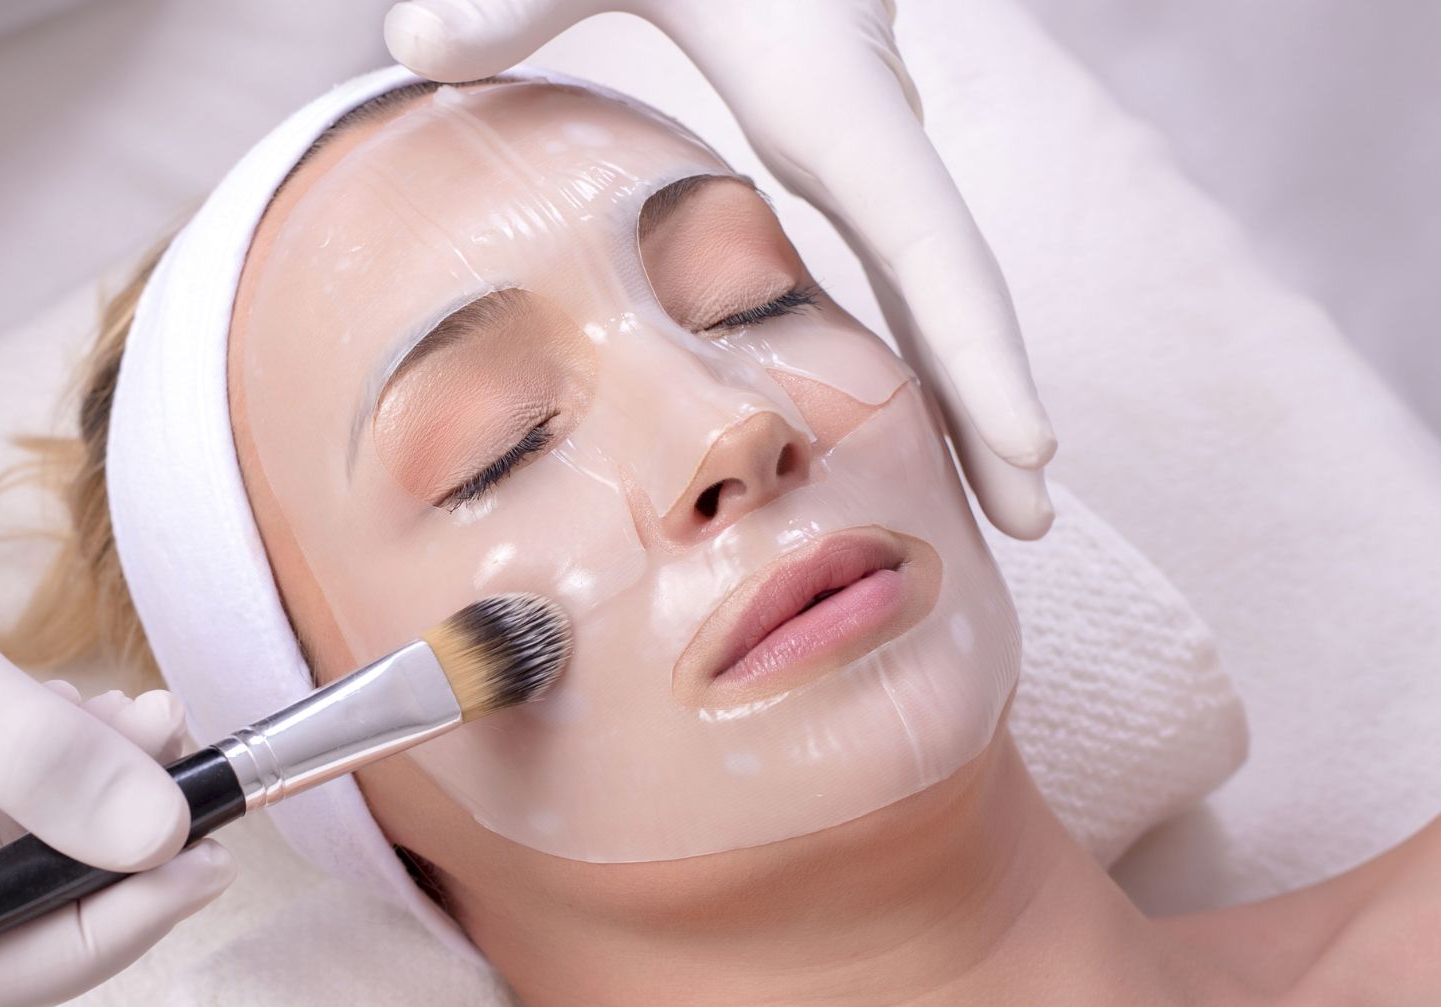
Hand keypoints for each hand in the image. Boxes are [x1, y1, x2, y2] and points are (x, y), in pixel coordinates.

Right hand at [0, 347, 230, 1006]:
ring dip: (108, 795)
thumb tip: (157, 838)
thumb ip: (32, 753)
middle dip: (117, 855)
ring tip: (161, 724)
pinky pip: (18, 787)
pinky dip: (75, 752)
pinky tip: (112, 707)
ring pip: (30, 847)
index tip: (195, 866)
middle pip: (16, 916)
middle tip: (204, 790)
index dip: (98, 938)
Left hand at [384, 0, 1056, 538]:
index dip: (981, 351)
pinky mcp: (846, 139)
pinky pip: (904, 260)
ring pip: (940, 282)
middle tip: (1031, 525)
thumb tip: (407, 43)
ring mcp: (868, 138)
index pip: (928, 243)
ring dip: (970, 388)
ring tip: (1004, 504)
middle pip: (956, 288)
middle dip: (996, 405)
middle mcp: (872, 130)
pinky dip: (927, 341)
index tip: (1032, 448)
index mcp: (835, 101)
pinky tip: (920, 407)